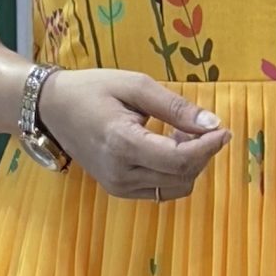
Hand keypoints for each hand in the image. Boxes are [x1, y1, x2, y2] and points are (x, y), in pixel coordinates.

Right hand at [38, 69, 231, 200]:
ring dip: (190, 164)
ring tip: (181, 134)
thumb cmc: (92, 90)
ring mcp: (118, 186)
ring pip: (176, 187)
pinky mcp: (118, 190)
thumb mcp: (135, 86)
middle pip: (182, 176)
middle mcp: (120, 173)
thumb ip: (175, 107)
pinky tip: (168, 148)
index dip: (208, 147)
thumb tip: (212, 124)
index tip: (223, 130)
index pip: (180, 160)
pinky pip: (161, 190)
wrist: (52, 109)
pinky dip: (174, 173)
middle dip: (202, 153)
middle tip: (200, 125)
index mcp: (122, 144)